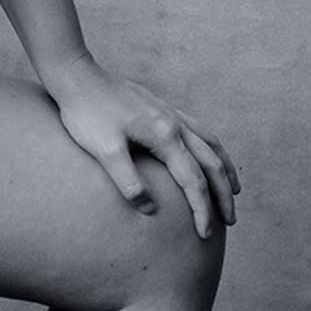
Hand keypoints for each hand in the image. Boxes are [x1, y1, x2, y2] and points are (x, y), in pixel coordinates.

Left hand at [44, 56, 237, 238]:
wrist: (77, 76)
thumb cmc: (87, 113)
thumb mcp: (104, 150)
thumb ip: (129, 182)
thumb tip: (150, 211)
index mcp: (165, 136)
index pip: (193, 181)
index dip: (202, 210)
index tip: (205, 235)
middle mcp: (175, 124)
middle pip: (211, 164)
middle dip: (223, 195)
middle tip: (231, 221)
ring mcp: (170, 114)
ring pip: (210, 145)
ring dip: (224, 169)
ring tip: (233, 191)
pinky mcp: (161, 108)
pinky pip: (198, 130)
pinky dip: (212, 147)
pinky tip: (207, 154)